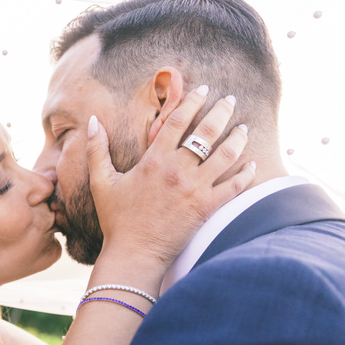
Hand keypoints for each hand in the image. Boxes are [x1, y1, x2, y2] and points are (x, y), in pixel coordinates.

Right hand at [86, 87, 255, 264]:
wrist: (134, 254)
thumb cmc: (116, 219)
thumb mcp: (101, 182)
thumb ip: (96, 149)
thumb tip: (91, 121)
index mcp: (154, 160)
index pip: (178, 120)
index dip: (192, 101)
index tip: (203, 90)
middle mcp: (178, 170)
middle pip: (207, 131)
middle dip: (221, 111)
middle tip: (230, 100)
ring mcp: (195, 189)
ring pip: (226, 154)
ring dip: (238, 137)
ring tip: (244, 128)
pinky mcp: (207, 208)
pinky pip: (234, 186)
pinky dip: (246, 174)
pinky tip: (253, 165)